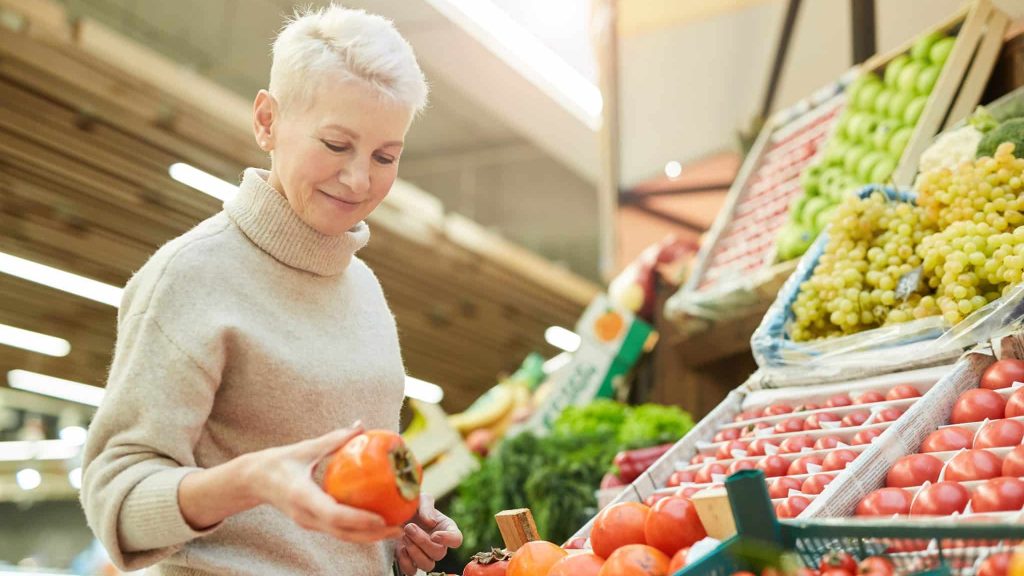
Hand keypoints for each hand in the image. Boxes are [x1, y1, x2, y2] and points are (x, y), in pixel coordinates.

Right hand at [246, 421, 403, 543]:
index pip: (333, 514)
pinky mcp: (312, 524)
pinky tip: (380, 522)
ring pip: (342, 536)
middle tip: (400, 529)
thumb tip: (361, 425)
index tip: (381, 519)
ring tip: (397, 528)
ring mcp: (308, 523)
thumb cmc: (279, 461)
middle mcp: (305, 515)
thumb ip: (333, 439)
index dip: (358, 519)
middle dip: (373, 535)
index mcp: (302, 497)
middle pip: (343, 533)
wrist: (252, 481)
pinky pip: (339, 530)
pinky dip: (360, 529)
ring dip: (370, 537)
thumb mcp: (304, 448)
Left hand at [395, 494, 462, 574]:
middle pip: (439, 553)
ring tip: (404, 536)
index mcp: (446, 528)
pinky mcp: (411, 562)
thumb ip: (427, 506)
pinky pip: (412, 571)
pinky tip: (400, 548)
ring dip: (414, 552)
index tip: (434, 534)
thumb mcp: (421, 498)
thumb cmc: (414, 505)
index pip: (456, 539)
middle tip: (409, 527)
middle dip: (422, 541)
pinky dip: (405, 562)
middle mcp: (439, 544)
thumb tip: (430, 522)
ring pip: (427, 565)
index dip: (448, 540)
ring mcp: (426, 555)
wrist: (396, 513)